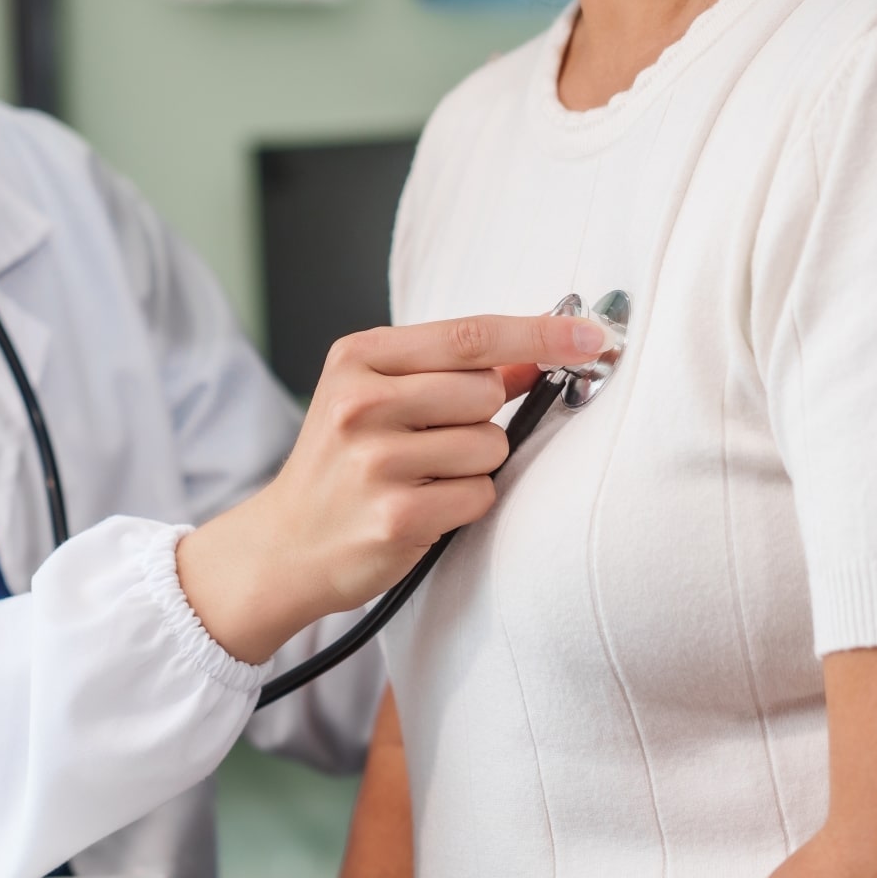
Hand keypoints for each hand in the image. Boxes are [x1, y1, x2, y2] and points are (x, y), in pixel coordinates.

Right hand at [178, 312, 606, 662]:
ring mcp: (376, 461)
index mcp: (357, 359)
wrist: (285, 544)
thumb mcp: (375, 396)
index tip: (591, 334)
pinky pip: (479, 496)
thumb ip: (451, 369)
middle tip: (433, 442)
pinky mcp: (396, 516)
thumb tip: (542, 347)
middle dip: (482, 419)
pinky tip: (423, 509)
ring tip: (422, 478)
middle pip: (487, 392)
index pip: (469, 335)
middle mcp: (361, 404)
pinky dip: (465, 504)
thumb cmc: (341, 464)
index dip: (539, 333)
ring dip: (475, 466)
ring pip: (491, 446)